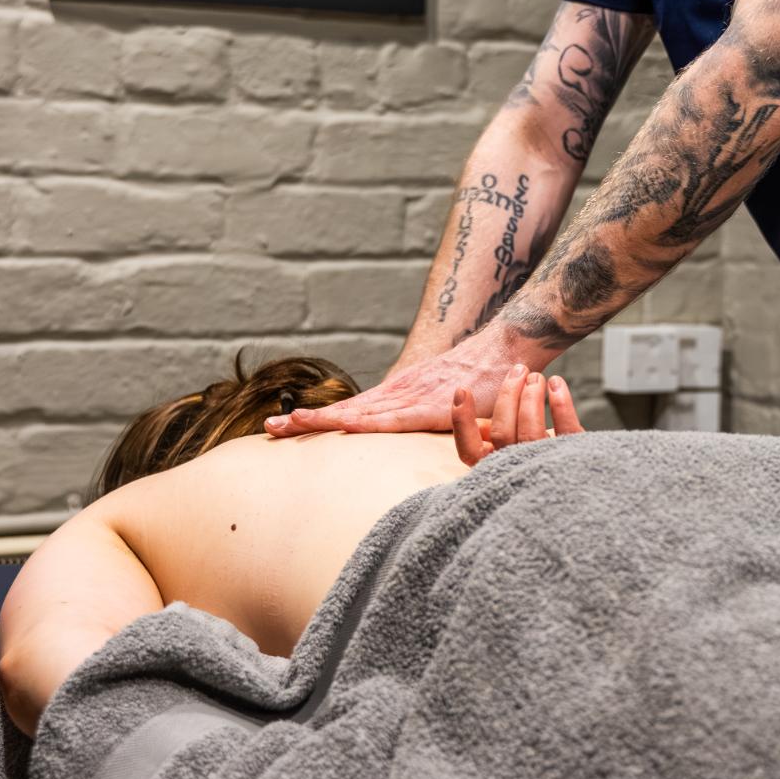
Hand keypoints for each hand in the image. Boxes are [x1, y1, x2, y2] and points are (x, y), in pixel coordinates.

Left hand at [264, 333, 539, 437]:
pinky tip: (346, 425)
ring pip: (363, 412)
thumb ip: (427, 416)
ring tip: (288, 425)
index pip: (353, 411)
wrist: (510, 345)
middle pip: (348, 410)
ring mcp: (416, 395)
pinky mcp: (436, 402)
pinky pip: (398, 417)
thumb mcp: (447, 399)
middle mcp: (402, 392)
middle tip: (269, 429)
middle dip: (308, 420)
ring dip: (325, 419)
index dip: (320, 420)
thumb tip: (413, 433)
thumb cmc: (484, 377)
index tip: (285, 427)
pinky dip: (369, 421)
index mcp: (401, 395)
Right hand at [451, 370, 582, 467]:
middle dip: (507, 396)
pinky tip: (557, 383)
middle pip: (502, 433)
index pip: (470, 451)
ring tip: (536, 376)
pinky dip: (561, 403)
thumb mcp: (509, 454)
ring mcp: (544, 466)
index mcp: (495, 470)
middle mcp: (516, 472)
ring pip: (530, 431)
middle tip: (518, 370)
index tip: (463, 390)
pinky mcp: (571, 457)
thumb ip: (491, 439)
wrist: (578, 486)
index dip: (462, 421)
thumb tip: (480, 419)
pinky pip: (566, 429)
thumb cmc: (537, 464)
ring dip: (530, 396)